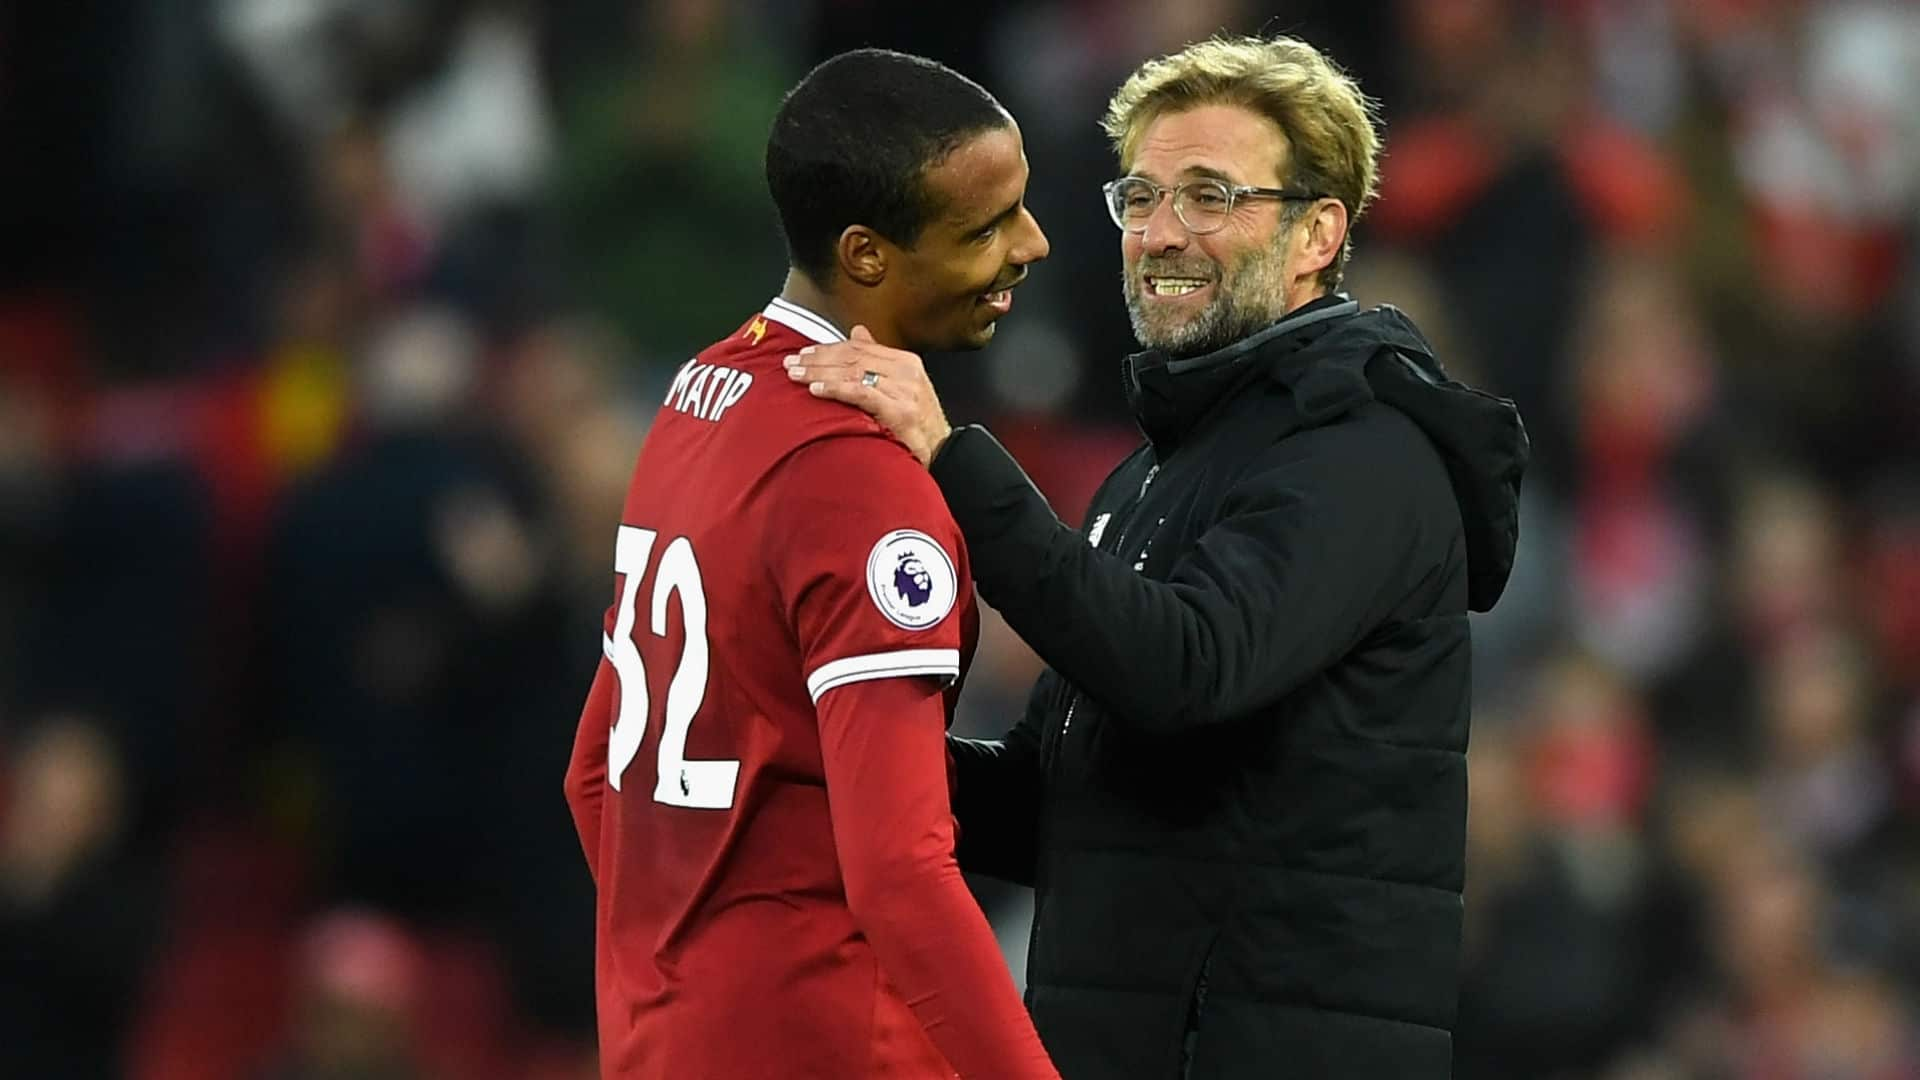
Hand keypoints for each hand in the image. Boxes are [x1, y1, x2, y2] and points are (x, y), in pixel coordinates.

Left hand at [784, 326, 952, 466]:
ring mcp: (905, 390)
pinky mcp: (900, 411)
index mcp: (906, 362)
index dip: (829, 349)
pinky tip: (817, 389)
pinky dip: (836, 389)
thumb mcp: (901, 386)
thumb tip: (857, 331)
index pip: (860, 348)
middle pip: (853, 357)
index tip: (804, 353)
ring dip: (820, 373)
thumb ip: (878, 359)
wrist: (945, 453)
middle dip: (818, 359)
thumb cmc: (919, 425)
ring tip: (797, 375)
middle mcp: (907, 371)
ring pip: (854, 372)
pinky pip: (861, 393)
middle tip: (791, 362)